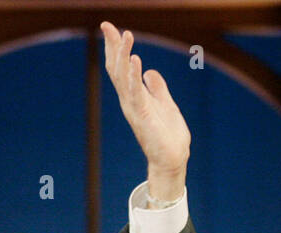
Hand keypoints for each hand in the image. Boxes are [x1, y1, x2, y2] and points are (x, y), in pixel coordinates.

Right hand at [100, 21, 190, 199]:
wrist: (172, 159)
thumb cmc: (168, 135)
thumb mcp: (165, 104)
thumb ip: (157, 88)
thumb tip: (150, 72)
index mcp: (134, 96)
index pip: (121, 68)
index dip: (116, 47)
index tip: (111, 28)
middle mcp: (129, 101)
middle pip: (117, 69)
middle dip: (112, 46)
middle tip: (107, 25)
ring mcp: (134, 108)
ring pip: (124, 78)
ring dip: (123, 55)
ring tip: (125, 35)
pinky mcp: (143, 116)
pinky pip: (136, 92)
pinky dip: (134, 76)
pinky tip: (135, 59)